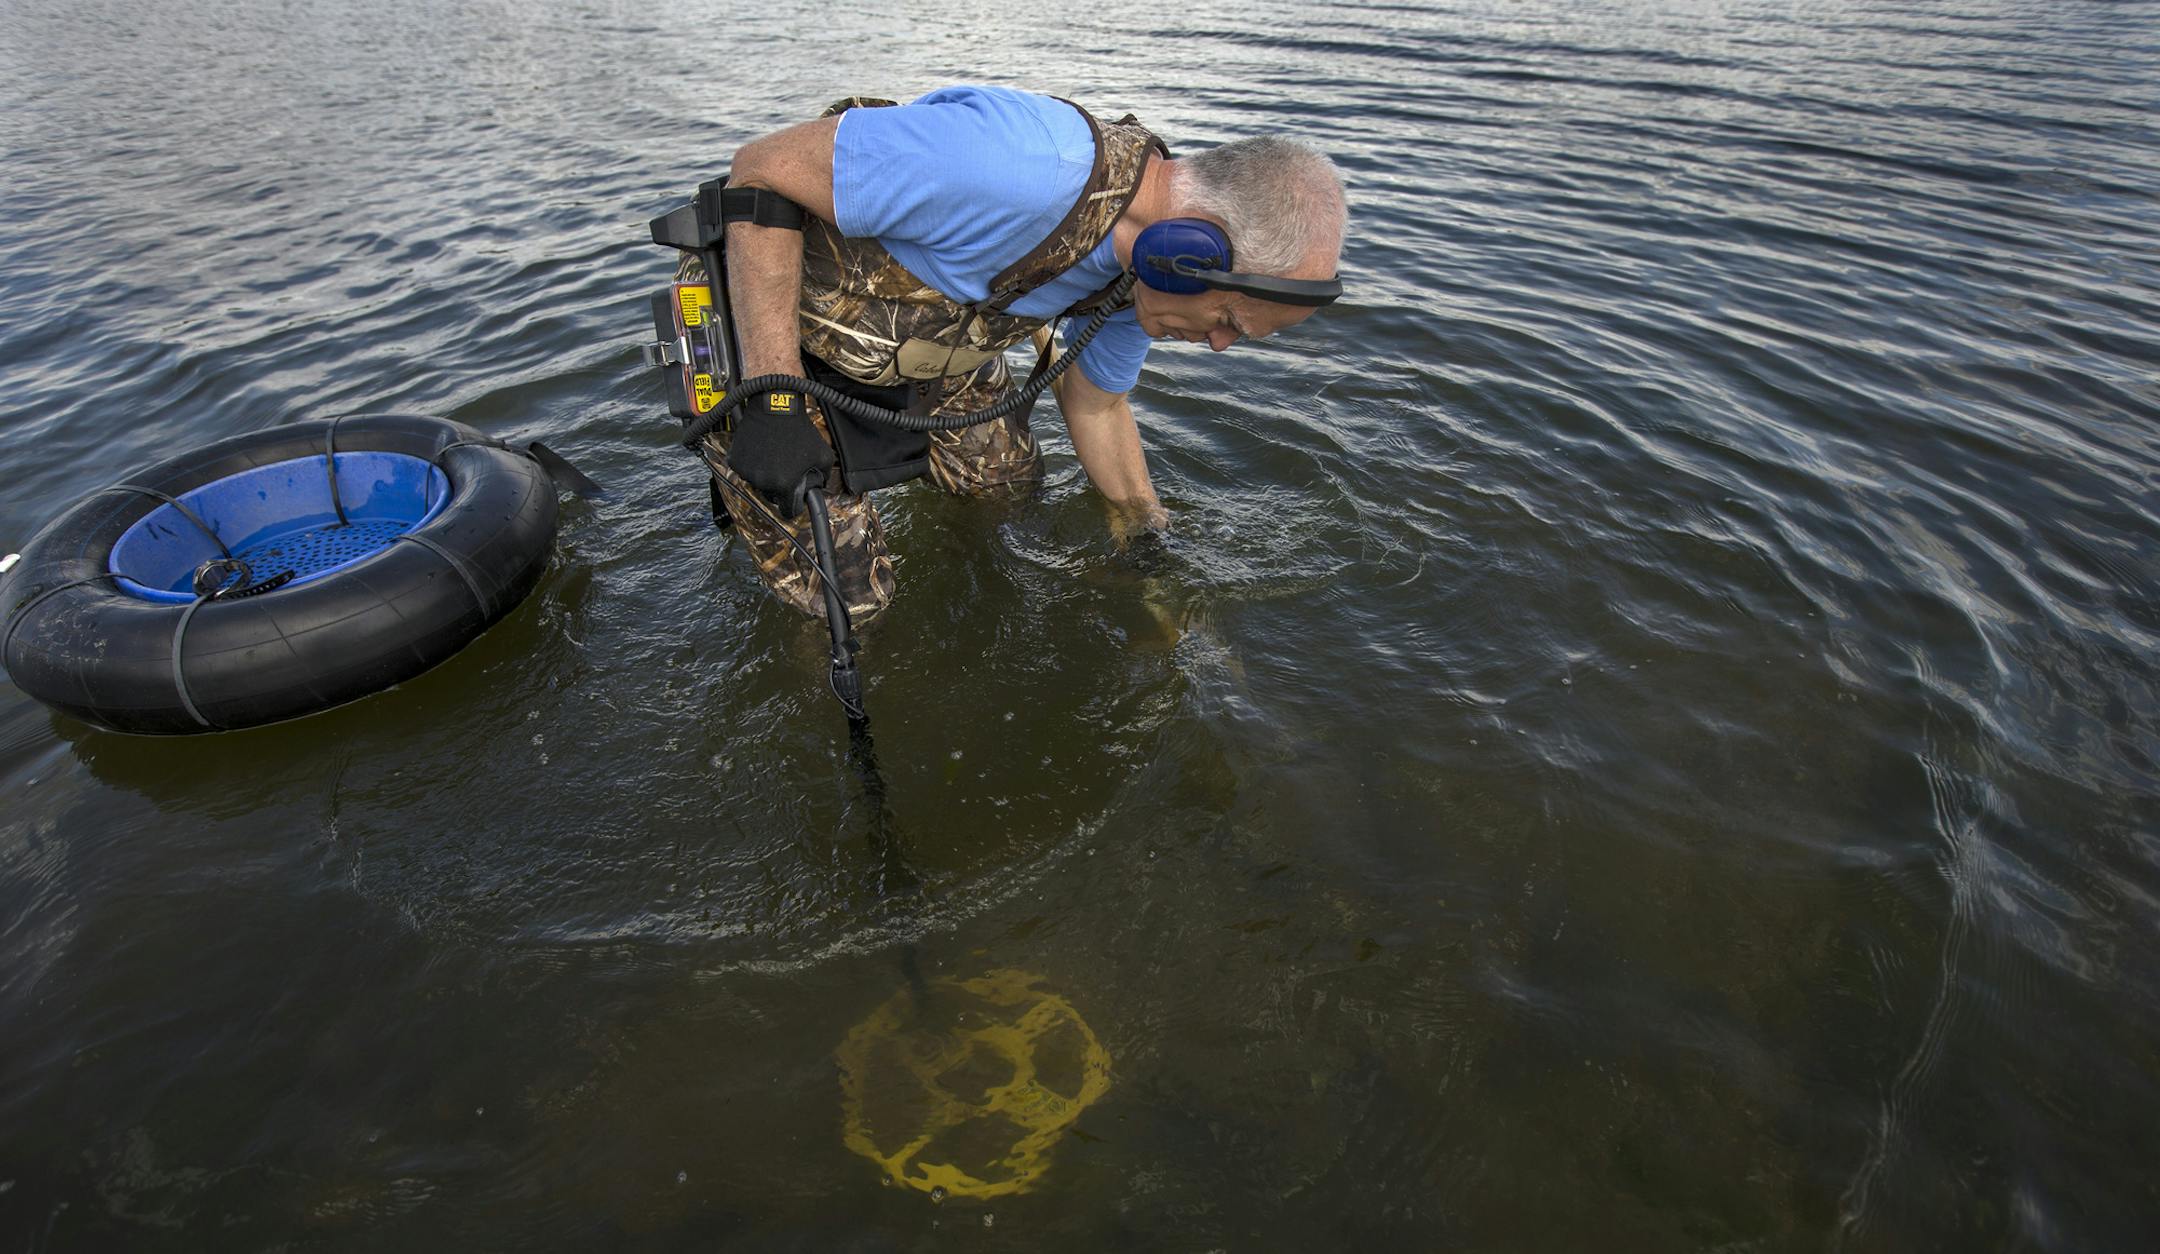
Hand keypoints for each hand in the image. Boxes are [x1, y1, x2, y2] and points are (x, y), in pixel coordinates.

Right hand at [727, 389, 834, 517]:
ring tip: (774, 455)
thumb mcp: (823, 454)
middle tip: (785, 467)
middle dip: (779, 487)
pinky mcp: (735, 461)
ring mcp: (747, 472)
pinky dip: (752, 464)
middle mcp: (763, 482)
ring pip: (757, 483)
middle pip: (772, 496)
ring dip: (765, 475)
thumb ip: (824, 476)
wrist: (774, 406)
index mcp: (784, 484)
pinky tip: (761, 450)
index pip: (787, 511)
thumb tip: (820, 486)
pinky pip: (745, 471)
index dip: (793, 506)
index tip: (793, 499)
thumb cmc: (799, 429)